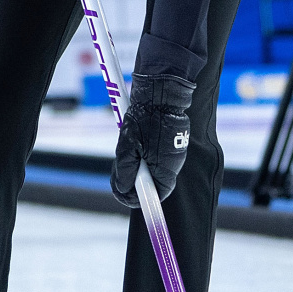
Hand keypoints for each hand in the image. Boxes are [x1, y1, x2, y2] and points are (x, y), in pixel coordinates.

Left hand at [111, 74, 196, 208]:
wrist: (160, 93)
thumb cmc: (145, 118)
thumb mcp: (128, 146)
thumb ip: (125, 170)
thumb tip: (123, 188)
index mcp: (166, 170)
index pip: (154, 196)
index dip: (136, 198)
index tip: (123, 195)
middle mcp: (173, 164)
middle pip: (151, 183)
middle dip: (133, 180)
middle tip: (119, 172)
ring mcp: (172, 153)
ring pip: (151, 168)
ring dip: (137, 166)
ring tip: (126, 153)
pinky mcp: (170, 142)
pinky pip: (155, 155)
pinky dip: (143, 154)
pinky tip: (135, 143)